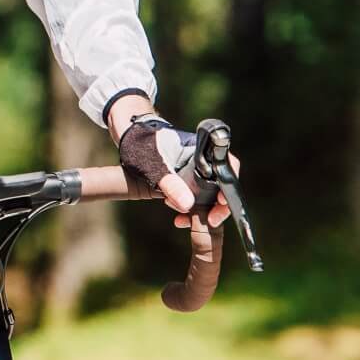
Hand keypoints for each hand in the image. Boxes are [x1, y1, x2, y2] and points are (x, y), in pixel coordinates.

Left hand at [117, 114, 238, 229]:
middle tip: (211, 221)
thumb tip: (187, 205)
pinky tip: (179, 218)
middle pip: (223, 185)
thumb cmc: (142, 143)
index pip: (228, 165)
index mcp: (201, 149)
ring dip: (203, 211)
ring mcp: (196, 171)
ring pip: (210, 195)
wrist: (128, 138)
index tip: (222, 202)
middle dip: (218, 206)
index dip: (230, 185)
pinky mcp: (186, 182)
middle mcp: (203, 160)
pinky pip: (196, 198)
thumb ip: (169, 183)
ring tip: (184, 220)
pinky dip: (191, 210)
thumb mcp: (153, 165)